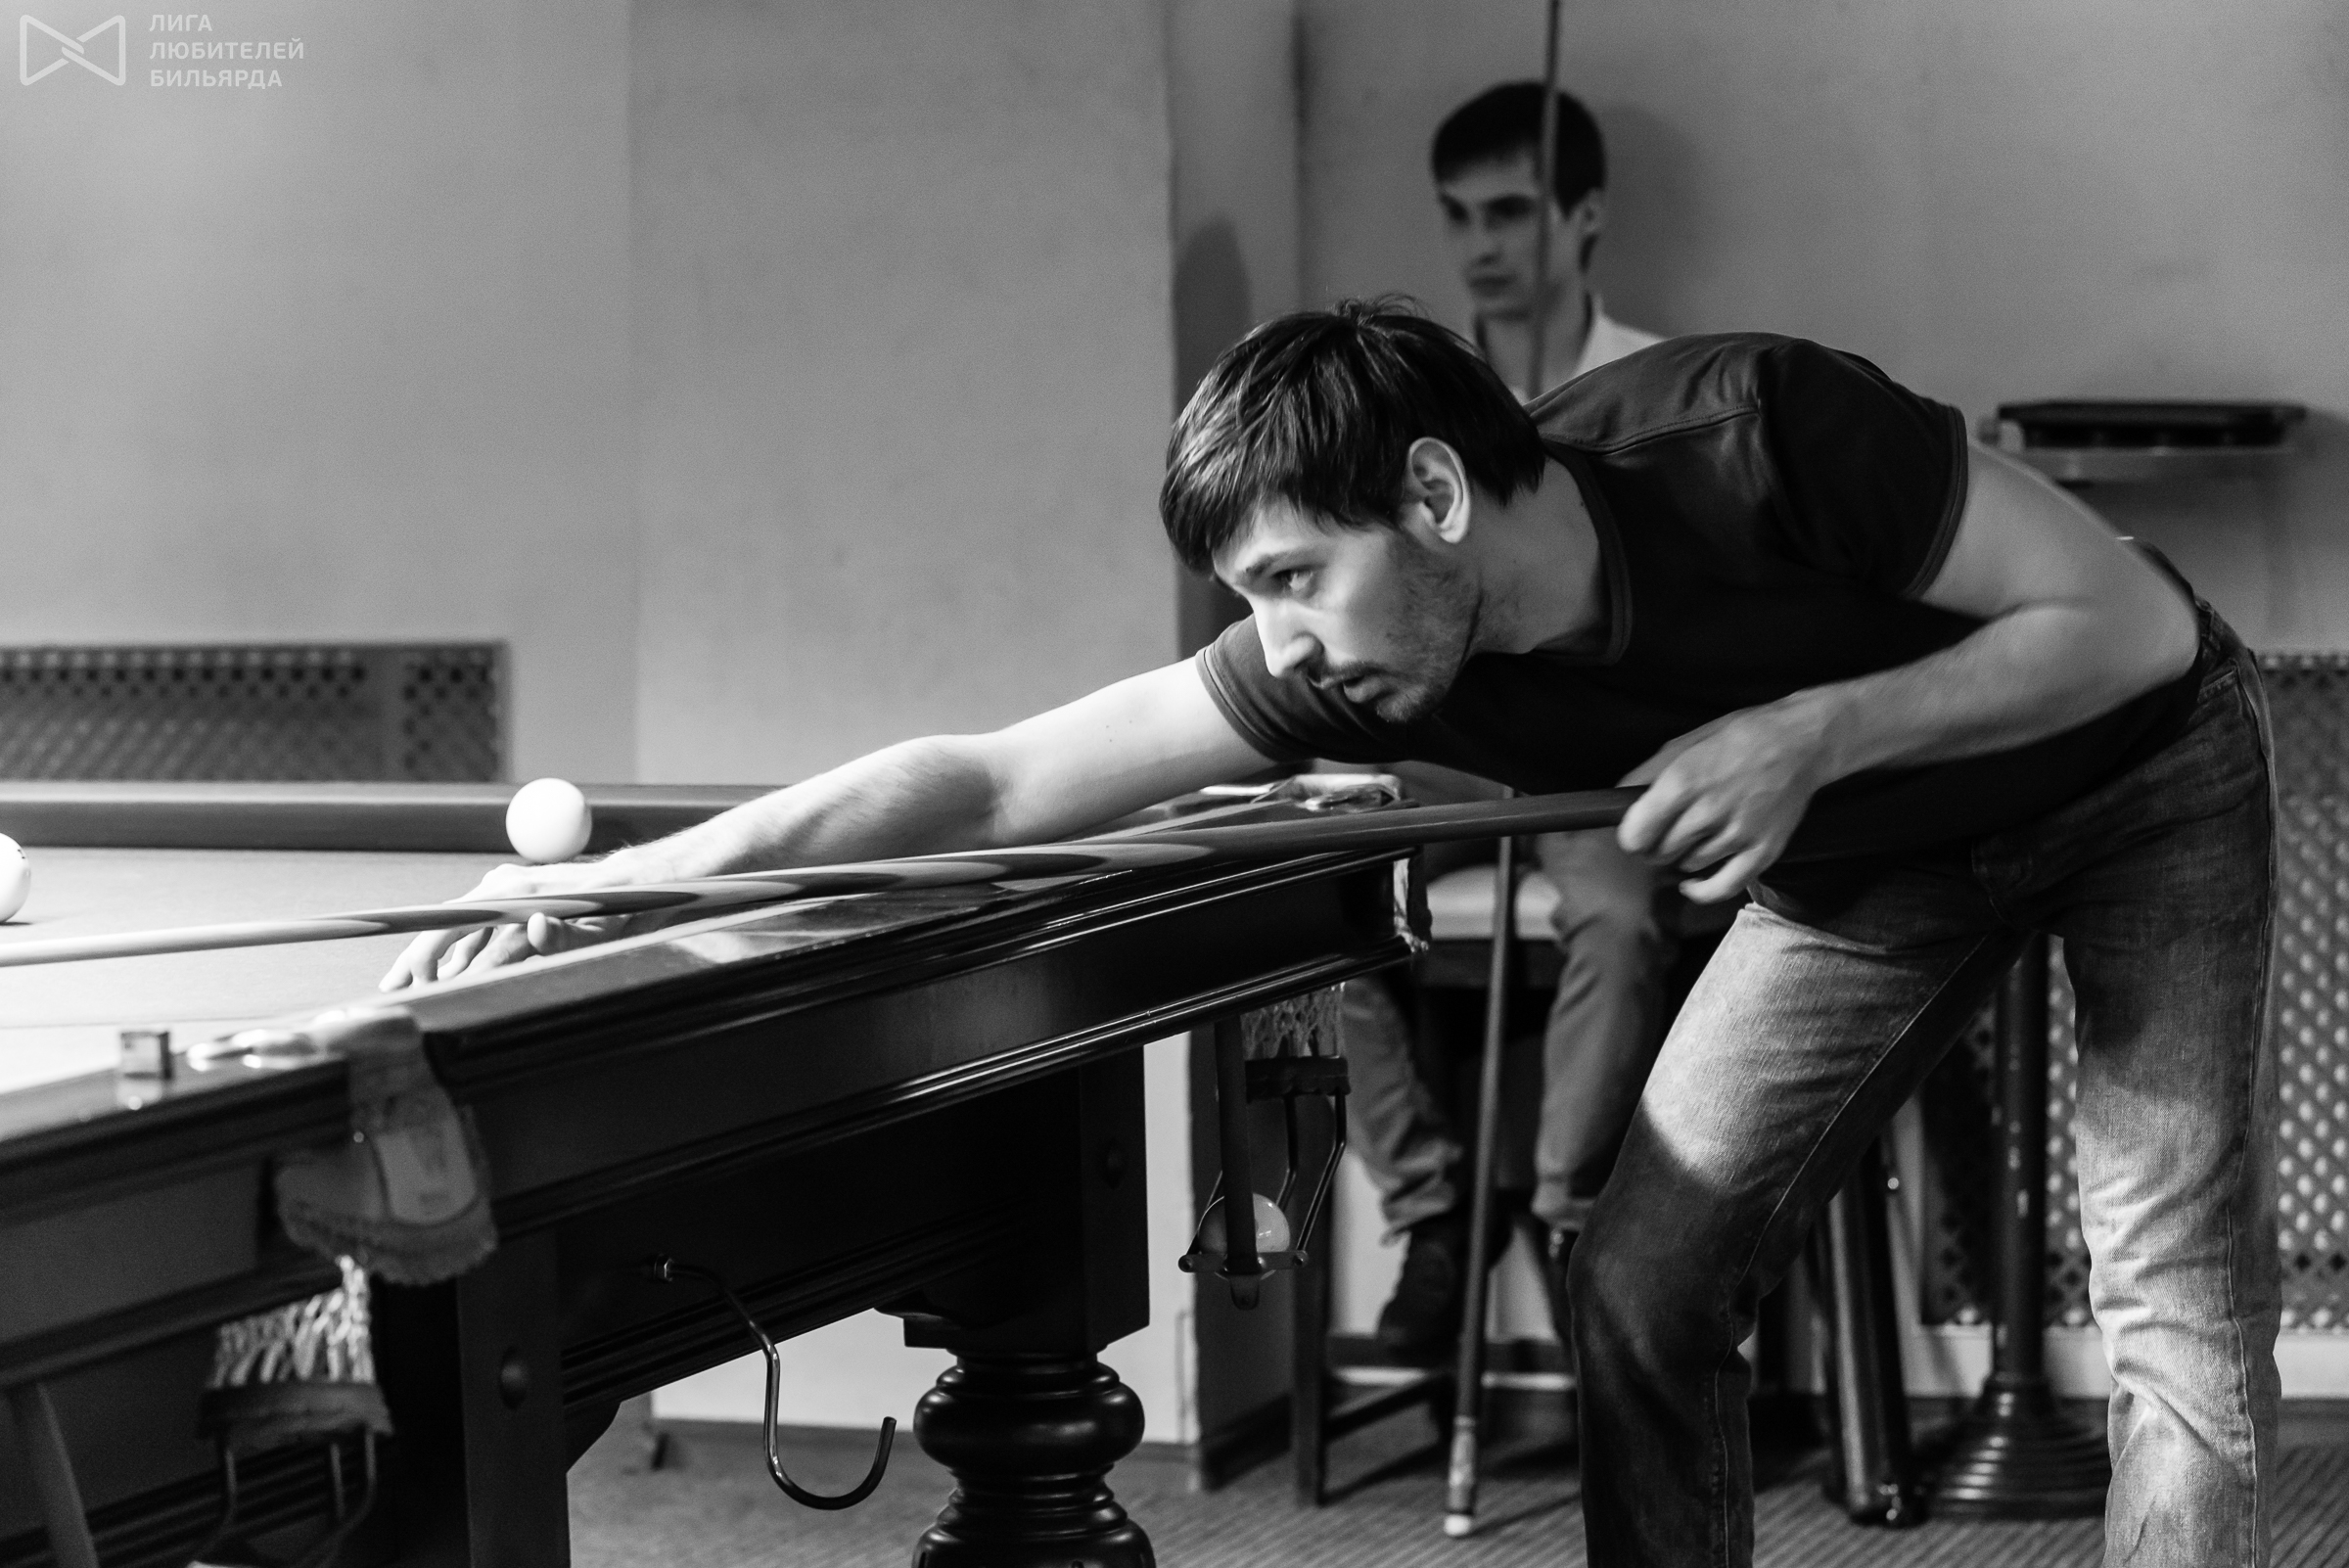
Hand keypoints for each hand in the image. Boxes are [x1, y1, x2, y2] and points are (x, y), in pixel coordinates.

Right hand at [378, 850, 670, 990]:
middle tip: (396, 992)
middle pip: (447, 926)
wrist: (631, 881)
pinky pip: (473, 923)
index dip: (433, 959)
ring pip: (455, 926)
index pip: (461, 930)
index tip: (416, 986)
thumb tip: (534, 927)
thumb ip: (566, 936)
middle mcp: (504, 887)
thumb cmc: (617, 909)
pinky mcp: (509, 893)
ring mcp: (503, 888)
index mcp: (519, 896)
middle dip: (418, 960)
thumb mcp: (601, 930)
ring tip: (409, 985)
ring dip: (432, 955)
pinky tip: (446, 970)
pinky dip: (456, 946)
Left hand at [1616, 700, 1838, 901]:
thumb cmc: (1740, 738)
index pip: (1637, 832)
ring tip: (1694, 836)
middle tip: (1665, 832)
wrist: (1801, 743)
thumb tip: (1613, 798)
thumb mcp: (1687, 743)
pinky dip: (1700, 890)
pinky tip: (1690, 883)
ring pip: (1687, 865)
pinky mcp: (1763, 851)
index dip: (1631, 835)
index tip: (1636, 832)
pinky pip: (1722, 888)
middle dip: (1655, 845)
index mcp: (1684, 780)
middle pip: (1659, 852)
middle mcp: (1709, 811)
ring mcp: (1738, 834)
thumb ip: (1647, 773)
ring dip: (1682, 856)